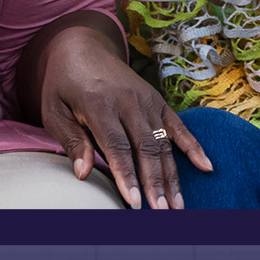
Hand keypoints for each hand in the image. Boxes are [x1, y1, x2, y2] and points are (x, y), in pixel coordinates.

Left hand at [27, 15, 211, 208]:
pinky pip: (178, 126)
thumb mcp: (54, 110)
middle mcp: (129, 102)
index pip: (117, 147)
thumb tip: (81, 173)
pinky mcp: (157, 100)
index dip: (127, 176)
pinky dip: (193, 146)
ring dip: (172, 175)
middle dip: (154, 183)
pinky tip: (206, 166)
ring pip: (164, 143)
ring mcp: (147, 100)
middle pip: (146, 148)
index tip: (134, 202)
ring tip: (177, 205)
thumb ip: (70, 140)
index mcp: (100, 104)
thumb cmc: (63, 84)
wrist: (83, 46)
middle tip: (160, 212)